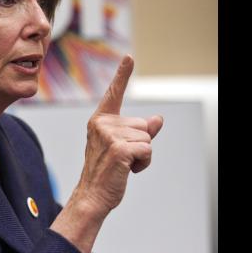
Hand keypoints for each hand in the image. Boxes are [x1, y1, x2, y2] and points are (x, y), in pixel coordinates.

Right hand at [76, 54, 162, 212]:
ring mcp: (109, 136)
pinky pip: (147, 149)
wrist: (92, 195)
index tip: (129, 57)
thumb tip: (159, 119)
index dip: (123, 74)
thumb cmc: (106, 172)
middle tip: (121, 159)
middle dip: (141, 143)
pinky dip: (144, 162)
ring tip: (123, 165)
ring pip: (147, 138)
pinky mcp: (118, 149)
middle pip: (143, 125)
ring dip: (142, 154)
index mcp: (100, 120)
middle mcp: (102, 124)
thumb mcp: (123, 147)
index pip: (114, 94)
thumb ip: (141, 131)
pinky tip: (128, 170)